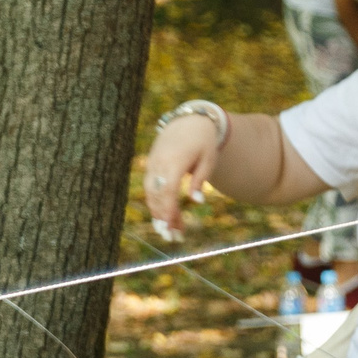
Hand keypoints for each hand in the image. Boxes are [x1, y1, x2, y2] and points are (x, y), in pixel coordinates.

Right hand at [143, 116, 222, 239]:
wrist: (188, 121)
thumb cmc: (203, 142)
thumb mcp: (208, 159)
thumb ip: (200, 180)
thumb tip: (197, 201)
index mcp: (175, 160)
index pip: (169, 190)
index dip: (169, 209)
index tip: (172, 226)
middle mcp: (160, 163)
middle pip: (157, 195)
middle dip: (163, 217)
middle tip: (171, 237)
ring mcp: (152, 164)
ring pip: (150, 194)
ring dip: (157, 213)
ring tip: (167, 230)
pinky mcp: (150, 166)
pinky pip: (150, 188)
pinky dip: (155, 203)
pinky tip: (162, 216)